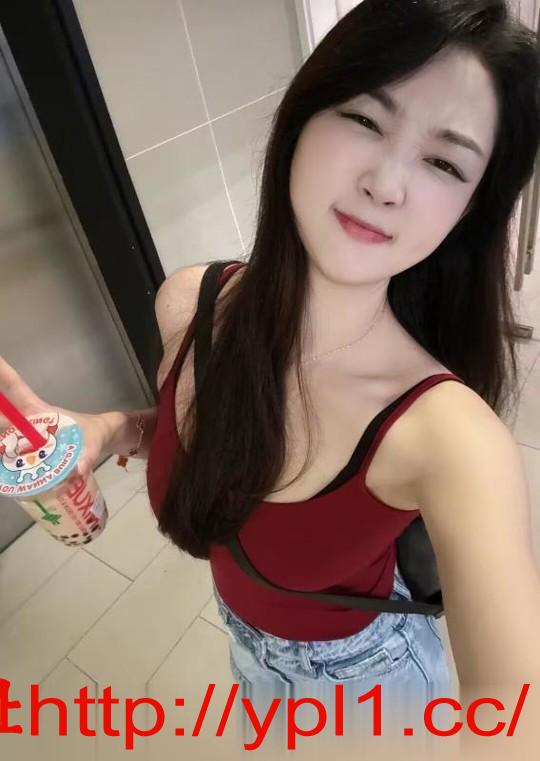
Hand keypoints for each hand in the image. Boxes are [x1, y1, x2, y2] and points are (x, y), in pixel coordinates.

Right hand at [0, 354, 107, 479]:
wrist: (95, 447)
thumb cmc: (93, 435)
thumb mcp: (93, 443)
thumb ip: (87, 456)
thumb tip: (78, 470)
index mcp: (36, 410)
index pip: (13, 386)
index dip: (1, 372)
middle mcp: (22, 423)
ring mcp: (20, 440)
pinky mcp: (21, 457)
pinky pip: (3, 457)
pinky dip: (1, 463)